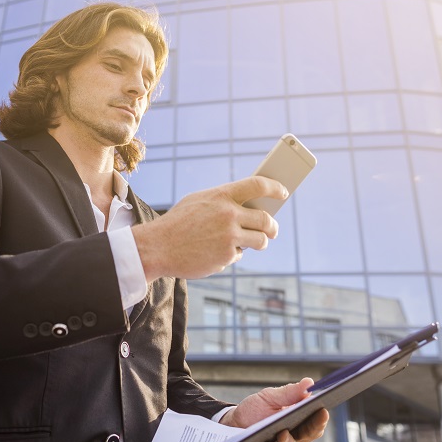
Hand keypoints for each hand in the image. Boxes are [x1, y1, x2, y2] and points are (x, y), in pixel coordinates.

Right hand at [132, 176, 285, 280]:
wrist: (158, 247)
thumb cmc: (178, 223)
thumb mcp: (199, 202)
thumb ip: (223, 202)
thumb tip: (249, 207)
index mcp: (222, 196)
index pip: (258, 185)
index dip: (275, 187)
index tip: (283, 191)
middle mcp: (229, 214)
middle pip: (266, 219)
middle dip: (272, 226)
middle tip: (272, 229)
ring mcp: (230, 237)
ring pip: (260, 240)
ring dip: (260, 242)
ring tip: (255, 242)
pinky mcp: (227, 256)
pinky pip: (239, 255)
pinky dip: (232, 254)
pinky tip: (217, 252)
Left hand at [220, 379, 329, 441]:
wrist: (231, 426)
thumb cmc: (255, 410)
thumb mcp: (270, 398)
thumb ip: (290, 392)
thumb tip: (310, 382)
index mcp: (300, 423)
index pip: (315, 423)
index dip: (320, 418)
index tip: (323, 410)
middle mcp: (296, 441)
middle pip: (308, 438)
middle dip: (309, 431)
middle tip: (310, 419)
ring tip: (281, 434)